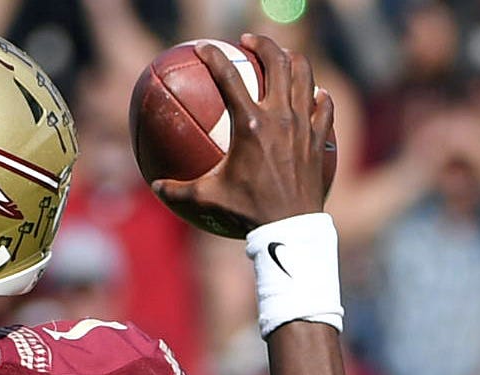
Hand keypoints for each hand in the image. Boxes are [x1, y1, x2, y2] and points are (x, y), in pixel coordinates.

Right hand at [153, 34, 333, 232]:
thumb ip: (178, 190)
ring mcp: (303, 123)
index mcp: (249, 124)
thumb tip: (155, 187)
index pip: (228, 76)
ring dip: (292, 60)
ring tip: (282, 58)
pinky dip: (318, 94)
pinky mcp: (319, 136)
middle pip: (276, 61)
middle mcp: (279, 116)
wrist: (289, 227)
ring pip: (304, 74)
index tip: (203, 46)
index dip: (213, 56)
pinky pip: (324, 104)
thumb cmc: (246, 211)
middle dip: (262, 43)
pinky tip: (313, 94)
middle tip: (249, 41)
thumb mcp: (206, 198)